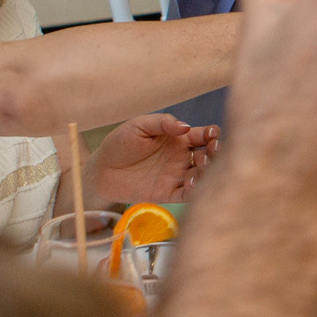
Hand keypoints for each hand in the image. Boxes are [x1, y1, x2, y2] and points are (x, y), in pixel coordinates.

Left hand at [85, 114, 219, 206]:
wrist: (101, 169)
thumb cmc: (120, 143)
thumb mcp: (139, 125)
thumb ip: (163, 122)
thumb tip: (186, 127)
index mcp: (179, 139)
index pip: (204, 136)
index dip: (213, 134)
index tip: (212, 135)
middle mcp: (182, 157)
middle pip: (209, 156)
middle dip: (215, 153)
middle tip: (211, 151)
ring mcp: (176, 176)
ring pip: (202, 175)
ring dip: (208, 171)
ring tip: (200, 167)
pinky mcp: (168, 193)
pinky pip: (188, 194)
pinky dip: (195, 190)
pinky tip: (191, 183)